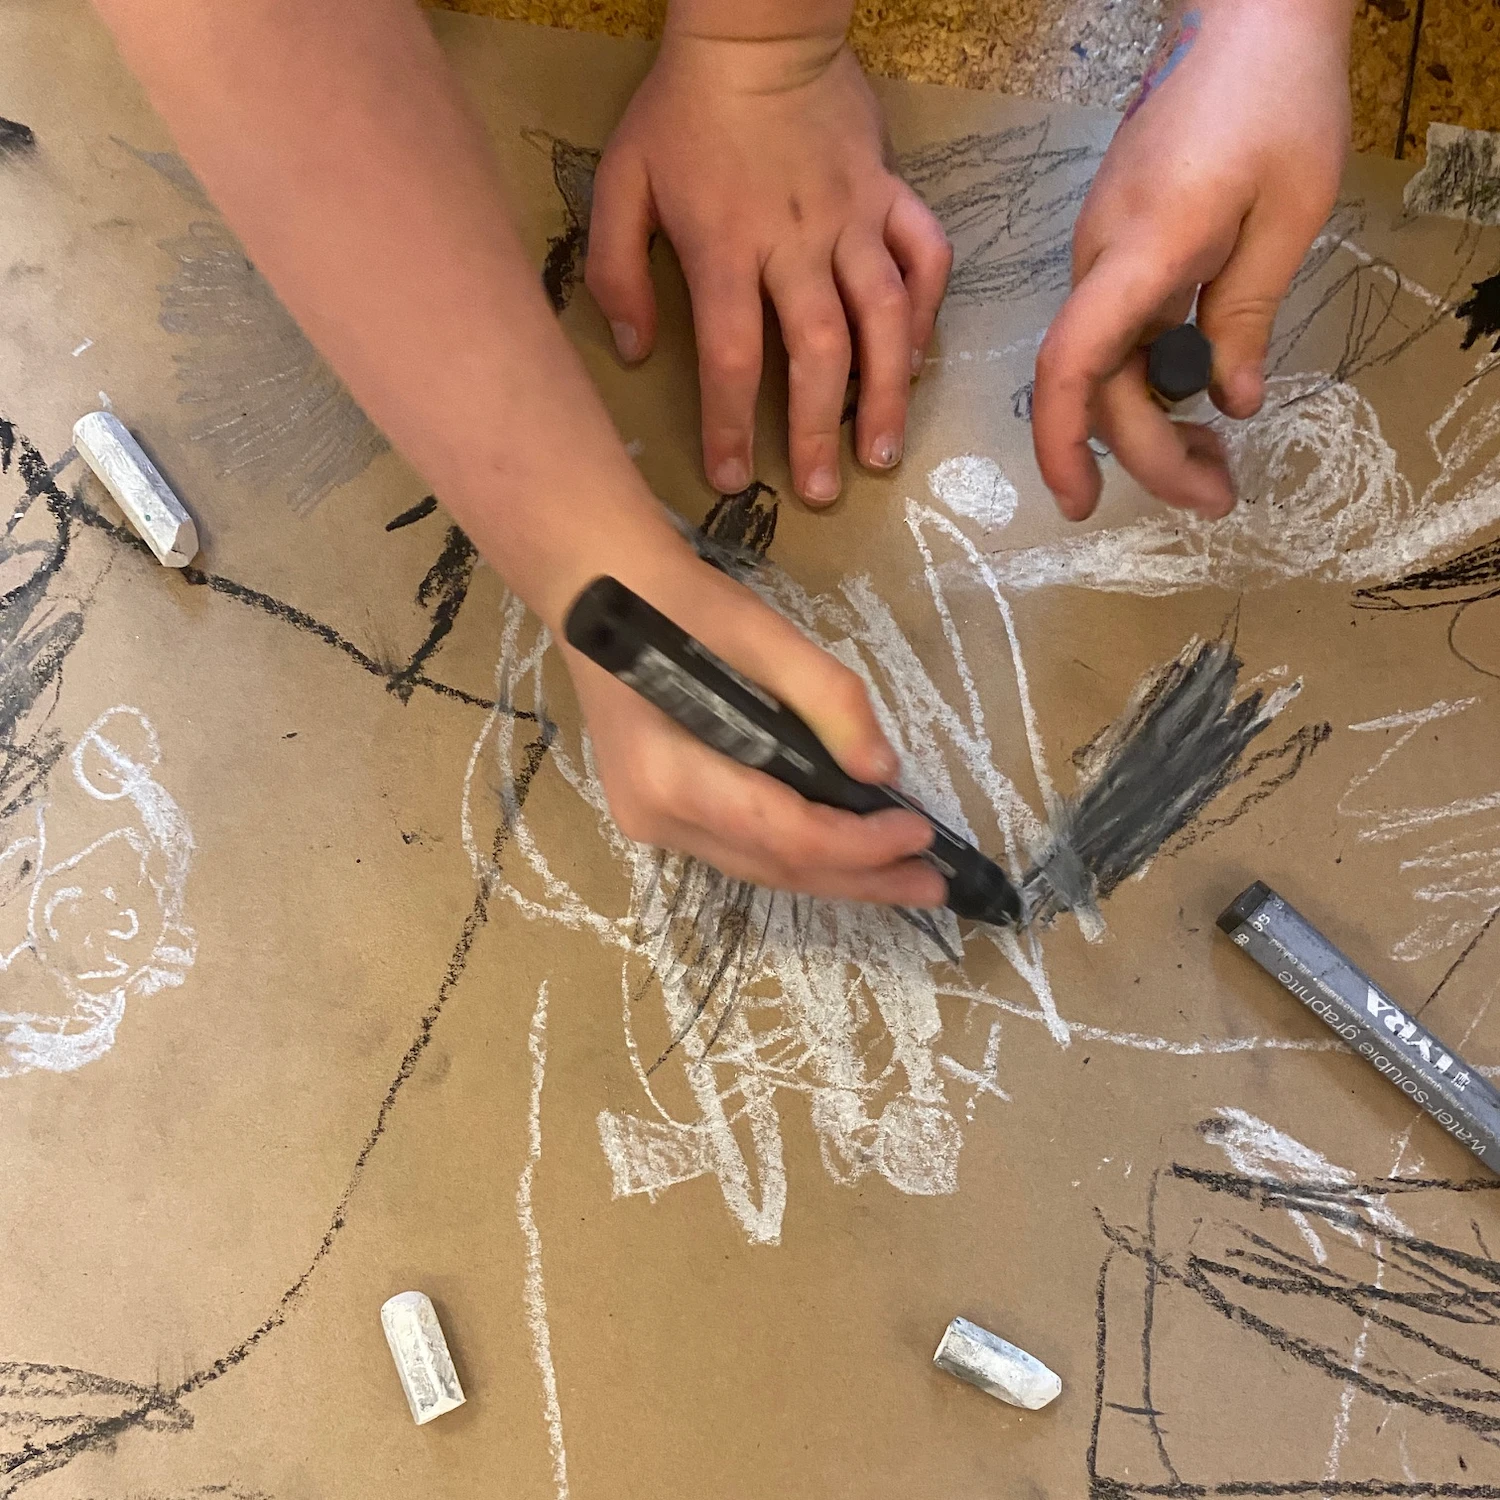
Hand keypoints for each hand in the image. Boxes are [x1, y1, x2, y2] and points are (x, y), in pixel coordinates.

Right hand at [563, 559, 944, 905]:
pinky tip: (848, 850)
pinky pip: (743, 851)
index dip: (858, 844)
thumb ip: (826, 698)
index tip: (920, 831)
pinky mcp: (662, 817)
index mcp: (670, 775)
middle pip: (776, 868)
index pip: (783, 832)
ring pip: (760, 869)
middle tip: (933, 881)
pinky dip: (801, 855)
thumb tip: (883, 770)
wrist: (597, 590)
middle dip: (860, 877)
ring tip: (904, 875)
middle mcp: (656, 817)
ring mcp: (653, 824)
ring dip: (835, 875)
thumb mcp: (759, 632)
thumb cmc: (676, 603)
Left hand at [585, 30, 951, 504]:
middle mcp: (796, 244)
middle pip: (816, 353)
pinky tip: (915, 358)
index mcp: (725, 247)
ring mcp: (852, 219)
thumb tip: (635, 350)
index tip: (732, 480)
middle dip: (817, 431)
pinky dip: (926, 310)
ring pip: (882, 317)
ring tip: (880, 451)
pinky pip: (924, 255)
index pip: (730, 357)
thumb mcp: (621, 181)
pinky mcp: (889, 194)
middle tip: (821, 491)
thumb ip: (616, 270)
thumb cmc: (681, 112)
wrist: (757, 31)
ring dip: (885, 392)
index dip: (729, 426)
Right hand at [1032, 0, 1352, 519]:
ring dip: (1151, 421)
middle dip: (1148, 453)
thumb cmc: (1277, 100)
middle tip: (1218, 495)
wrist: (1247, 17)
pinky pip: (1121, 331)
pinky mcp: (1121, 244)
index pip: (1072, 365)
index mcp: (1141, 251)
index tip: (1081, 504)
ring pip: (1107, 362)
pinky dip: (1154, 378)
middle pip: (1097, 383)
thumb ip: (1249, 314)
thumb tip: (1229, 402)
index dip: (1064, 444)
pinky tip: (1199, 394)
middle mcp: (1102, 259)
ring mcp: (1105, 251)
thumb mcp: (1288, 215)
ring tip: (1214, 459)